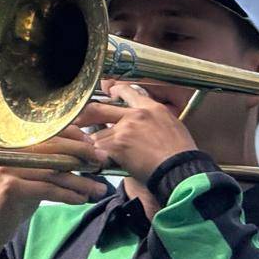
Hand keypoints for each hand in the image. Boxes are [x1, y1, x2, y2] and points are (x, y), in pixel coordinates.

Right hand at [0, 128, 108, 258]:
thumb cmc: (15, 201)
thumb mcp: (33, 176)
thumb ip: (52, 163)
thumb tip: (88, 154)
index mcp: (13, 144)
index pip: (48, 132)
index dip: (74, 136)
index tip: (94, 144)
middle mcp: (7, 152)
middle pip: (53, 148)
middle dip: (82, 155)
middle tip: (103, 162)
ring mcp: (6, 169)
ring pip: (54, 172)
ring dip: (81, 181)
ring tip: (98, 188)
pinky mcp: (9, 188)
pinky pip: (48, 189)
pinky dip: (68, 194)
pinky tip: (81, 199)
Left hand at [78, 83, 197, 182]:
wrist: (180, 168)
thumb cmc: (181, 152)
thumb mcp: (173, 125)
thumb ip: (154, 118)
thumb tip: (144, 120)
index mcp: (151, 108)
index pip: (127, 91)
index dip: (114, 91)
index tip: (109, 93)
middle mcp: (136, 114)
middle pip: (99, 108)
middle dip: (86, 115)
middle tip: (77, 121)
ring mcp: (124, 129)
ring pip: (97, 134)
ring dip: (96, 145)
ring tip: (97, 153)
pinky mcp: (117, 146)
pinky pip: (98, 150)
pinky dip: (98, 158)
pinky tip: (102, 162)